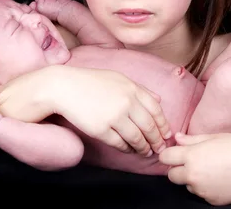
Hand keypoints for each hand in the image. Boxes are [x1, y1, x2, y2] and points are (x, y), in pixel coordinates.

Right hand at [52, 68, 171, 156]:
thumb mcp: (118, 78)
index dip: (163, 125)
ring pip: (136, 138)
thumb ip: (140, 89)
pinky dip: (127, 149)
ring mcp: (114, 116)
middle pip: (149, 126)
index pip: (156, 110)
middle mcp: (126, 102)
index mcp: (132, 88)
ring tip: (146, 152)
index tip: (166, 134)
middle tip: (160, 148)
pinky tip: (130, 150)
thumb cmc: (91, 82)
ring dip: (143, 148)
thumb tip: (159, 100)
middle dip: (157, 140)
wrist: (64, 87)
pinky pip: (119, 143)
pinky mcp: (101, 129)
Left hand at [159, 133, 230, 205]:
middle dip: (178, 169)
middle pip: (171, 175)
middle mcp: (194, 175)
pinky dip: (207, 188)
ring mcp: (202, 190)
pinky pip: (202, 194)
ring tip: (213, 169)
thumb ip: (192, 139)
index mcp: (192, 156)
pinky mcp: (212, 200)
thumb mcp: (214, 137)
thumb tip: (177, 139)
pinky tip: (221, 178)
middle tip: (193, 161)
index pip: (165, 158)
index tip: (175, 153)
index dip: (169, 154)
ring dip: (194, 179)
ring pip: (188, 185)